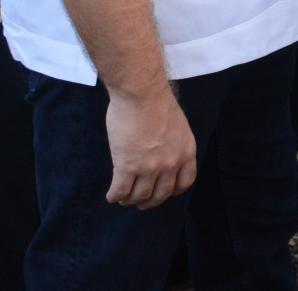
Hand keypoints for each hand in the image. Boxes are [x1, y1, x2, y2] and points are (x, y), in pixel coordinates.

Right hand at [104, 86, 197, 208]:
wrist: (142, 93)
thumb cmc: (155, 102)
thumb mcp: (176, 125)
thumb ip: (171, 142)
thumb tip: (160, 152)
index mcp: (186, 151)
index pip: (184, 182)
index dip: (172, 191)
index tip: (163, 193)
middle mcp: (171, 163)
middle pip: (161, 194)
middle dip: (149, 202)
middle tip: (140, 203)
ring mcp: (150, 167)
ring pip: (139, 196)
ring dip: (130, 200)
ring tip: (123, 199)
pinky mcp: (127, 166)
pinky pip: (121, 191)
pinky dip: (115, 196)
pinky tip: (111, 196)